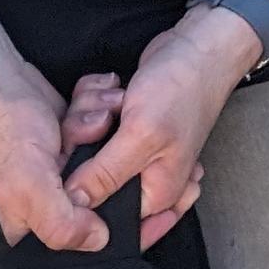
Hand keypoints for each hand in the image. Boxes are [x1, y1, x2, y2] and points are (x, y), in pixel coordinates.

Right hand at [0, 63, 109, 254]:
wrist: (2, 82)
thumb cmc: (8, 133)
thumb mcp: (29, 186)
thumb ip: (61, 224)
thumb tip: (100, 241)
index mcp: (37, 225)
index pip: (81, 239)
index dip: (107, 215)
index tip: (112, 184)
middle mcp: (56, 199)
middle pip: (106, 189)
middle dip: (104, 152)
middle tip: (90, 131)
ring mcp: (71, 167)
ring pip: (112, 153)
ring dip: (100, 122)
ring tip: (82, 113)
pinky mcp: (80, 139)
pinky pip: (108, 127)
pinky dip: (98, 108)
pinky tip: (85, 99)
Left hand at [65, 9, 254, 249]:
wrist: (196, 46)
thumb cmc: (182, 90)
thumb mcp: (141, 136)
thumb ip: (105, 175)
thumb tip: (72, 206)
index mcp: (155, 194)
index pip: (109, 222)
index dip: (84, 204)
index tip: (77, 172)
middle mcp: (143, 177)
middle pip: (88, 181)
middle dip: (85, 146)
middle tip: (104, 123)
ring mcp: (130, 150)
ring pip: (83, 147)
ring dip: (90, 116)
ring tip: (117, 101)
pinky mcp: (121, 126)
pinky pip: (89, 122)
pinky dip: (95, 102)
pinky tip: (114, 90)